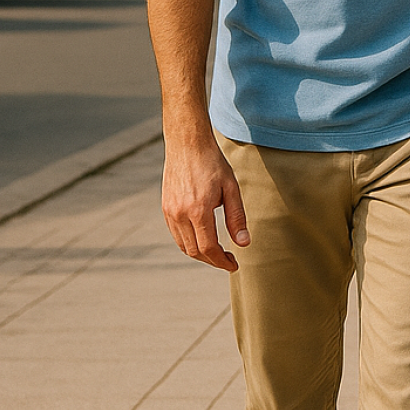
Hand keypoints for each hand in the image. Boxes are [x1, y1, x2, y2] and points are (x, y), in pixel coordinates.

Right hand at [162, 138, 249, 272]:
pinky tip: (203, 238)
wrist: (187, 145)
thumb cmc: (213, 164)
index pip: (209, 248)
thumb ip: (237, 217)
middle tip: (228, 260)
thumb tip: (244, 243)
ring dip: (200, 254)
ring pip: (184, 246)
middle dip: (212, 260)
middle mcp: (180, 215)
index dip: (222, 261)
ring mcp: (169, 212)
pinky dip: (189, 243)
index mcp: (198, 210)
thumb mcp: (231, 188)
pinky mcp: (165, 209)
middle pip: (195, 252)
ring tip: (218, 251)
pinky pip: (176, 235)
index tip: (234, 265)